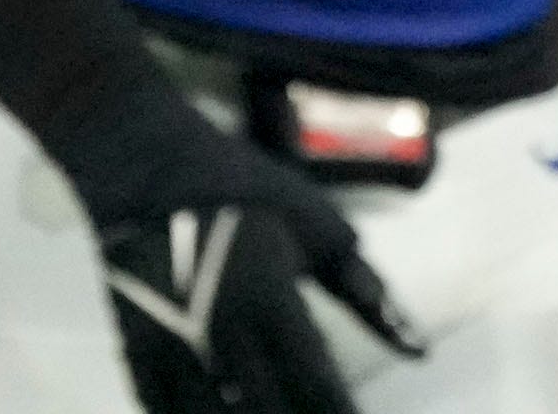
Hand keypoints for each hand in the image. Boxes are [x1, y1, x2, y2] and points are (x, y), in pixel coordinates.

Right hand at [56, 74, 424, 413]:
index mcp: (272, 297)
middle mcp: (222, 330)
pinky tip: (232, 408)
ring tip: (281, 411)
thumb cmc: (250, 194)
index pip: (317, 386)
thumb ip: (366, 293)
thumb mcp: (318, 230)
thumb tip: (420, 349)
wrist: (152, 168)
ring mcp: (173, 348)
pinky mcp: (137, 356)